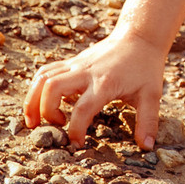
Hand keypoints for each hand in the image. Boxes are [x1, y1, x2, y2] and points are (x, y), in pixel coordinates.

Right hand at [23, 31, 165, 150]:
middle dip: (45, 112)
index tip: (77, 144)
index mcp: (105, 83)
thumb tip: (147, 147)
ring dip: (32, 101)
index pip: (83, 108)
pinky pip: (45, 71)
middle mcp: (86, 73)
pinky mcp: (71, 62)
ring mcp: (76, 65)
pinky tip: (41, 103)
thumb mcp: (152, 95)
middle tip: (54, 128)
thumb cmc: (146, 67)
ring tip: (33, 122)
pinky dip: (36, 88)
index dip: (75, 130)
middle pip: (52, 89)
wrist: (139, 36)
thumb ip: (148, 121)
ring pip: (42, 78)